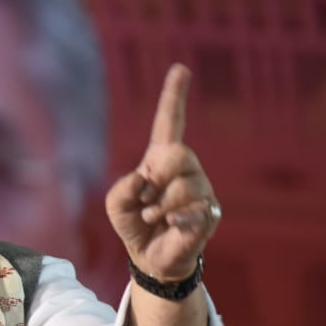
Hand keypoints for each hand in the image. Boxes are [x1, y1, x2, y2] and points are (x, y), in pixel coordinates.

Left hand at [106, 64, 220, 282]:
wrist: (149, 257)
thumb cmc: (134, 224)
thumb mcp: (116, 203)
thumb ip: (122, 187)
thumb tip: (147, 179)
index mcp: (161, 158)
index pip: (169, 122)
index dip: (173, 96)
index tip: (180, 68)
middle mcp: (187, 168)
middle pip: (178, 154)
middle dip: (156, 178)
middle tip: (146, 200)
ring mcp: (202, 190)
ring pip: (184, 187)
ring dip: (158, 207)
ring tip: (153, 219)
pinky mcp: (210, 214)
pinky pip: (194, 211)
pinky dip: (175, 221)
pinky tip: (171, 226)